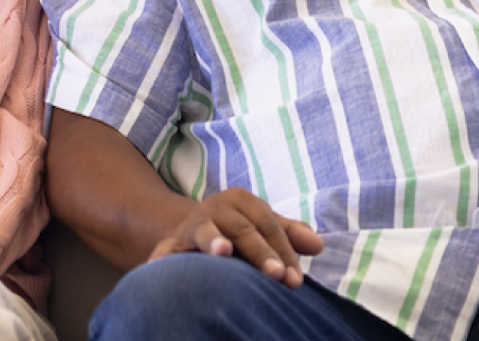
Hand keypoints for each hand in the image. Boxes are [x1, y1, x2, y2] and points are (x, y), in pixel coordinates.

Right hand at [147, 188, 323, 286]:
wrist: (193, 227)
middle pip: (243, 229)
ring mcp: (193, 223)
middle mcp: (217, 207)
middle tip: (278, 275)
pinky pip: (166, 249)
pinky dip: (162, 257)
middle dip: (261, 253)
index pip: (268, 224)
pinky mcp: (172, 242)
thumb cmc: (238, 229)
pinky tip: (159, 267)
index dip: (284, 250)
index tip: (295, 278)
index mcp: (241, 200)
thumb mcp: (263, 226)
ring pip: (206, 231)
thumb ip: (290, 234)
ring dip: (214, 241)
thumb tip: (318, 245)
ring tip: (223, 252)